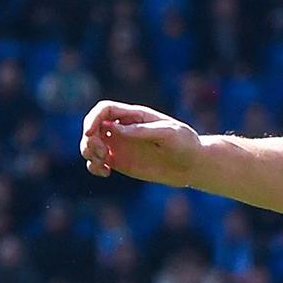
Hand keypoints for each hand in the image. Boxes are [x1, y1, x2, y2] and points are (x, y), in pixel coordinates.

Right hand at [80, 100, 202, 185]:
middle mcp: (123, 128)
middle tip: (100, 153)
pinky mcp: (121, 162)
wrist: (193, 164)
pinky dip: (94, 167)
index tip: (90, 134)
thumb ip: (141, 131)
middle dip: (89, 139)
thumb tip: (114, 128)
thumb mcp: (168, 134)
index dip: (93, 119)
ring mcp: (121, 145)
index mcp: (134, 116)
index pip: (105, 110)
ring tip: (102, 164)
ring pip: (92, 144)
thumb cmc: (185, 144)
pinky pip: (99, 162)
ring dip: (89, 153)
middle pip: (93, 126)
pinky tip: (105, 172)